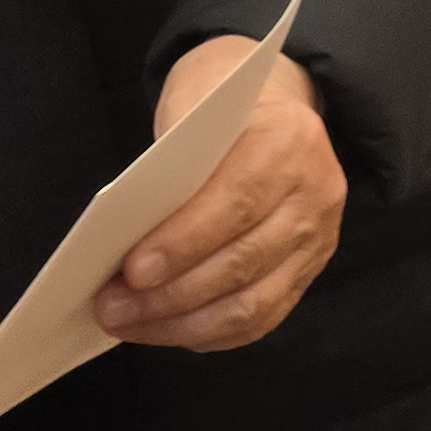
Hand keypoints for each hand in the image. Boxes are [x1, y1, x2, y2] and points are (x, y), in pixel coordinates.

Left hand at [97, 38, 344, 352]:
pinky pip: (261, 317)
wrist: (268, 98)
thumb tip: (124, 250)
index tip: (132, 271)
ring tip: (130, 324)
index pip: (236, 202)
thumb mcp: (188, 109)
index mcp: (287, 139)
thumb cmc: (216, 104)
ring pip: (253, 303)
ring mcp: (318, 237)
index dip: (183, 243)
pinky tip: (168, 330)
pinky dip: (210, 333)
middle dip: (171, 295)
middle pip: (243, 261)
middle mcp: (315, 192)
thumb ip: (167, 172)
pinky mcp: (310, 270)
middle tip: (112, 308)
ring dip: (184, 324)